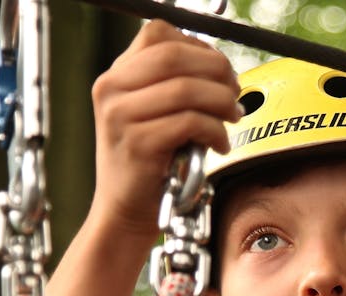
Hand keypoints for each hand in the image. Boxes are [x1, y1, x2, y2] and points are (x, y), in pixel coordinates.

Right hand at [90, 20, 241, 239]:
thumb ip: (173, 85)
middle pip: (175, 56)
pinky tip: (219, 144)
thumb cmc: (148, 163)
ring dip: (222, 102)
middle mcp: (111, 90)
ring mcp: (121, 116)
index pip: (159, 34)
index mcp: (114, 76)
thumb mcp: (150, 114)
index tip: (219, 69)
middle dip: (217, 70)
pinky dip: (216, 131)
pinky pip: (191, 122)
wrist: (124, 211)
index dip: (199, 46)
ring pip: (187, 89)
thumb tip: (221, 67)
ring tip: (232, 118)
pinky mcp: (138, 144)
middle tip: (235, 92)